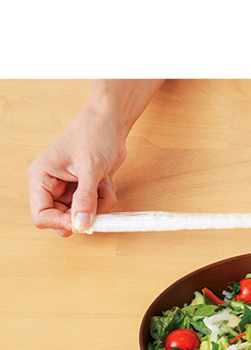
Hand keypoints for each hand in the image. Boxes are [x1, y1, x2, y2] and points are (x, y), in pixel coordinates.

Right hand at [27, 107, 123, 235]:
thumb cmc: (94, 135)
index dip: (61, 223)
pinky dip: (105, 200)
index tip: (83, 220)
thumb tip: (81, 225)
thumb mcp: (90, 169)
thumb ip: (85, 199)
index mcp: (41, 179)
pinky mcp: (85, 192)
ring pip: (83, 217)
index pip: (41, 216)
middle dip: (85, 214)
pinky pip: (96, 209)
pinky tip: (106, 182)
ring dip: (99, 205)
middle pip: (63, 221)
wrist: (110, 124)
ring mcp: (69, 191)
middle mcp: (52, 188)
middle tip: (98, 199)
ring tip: (103, 183)